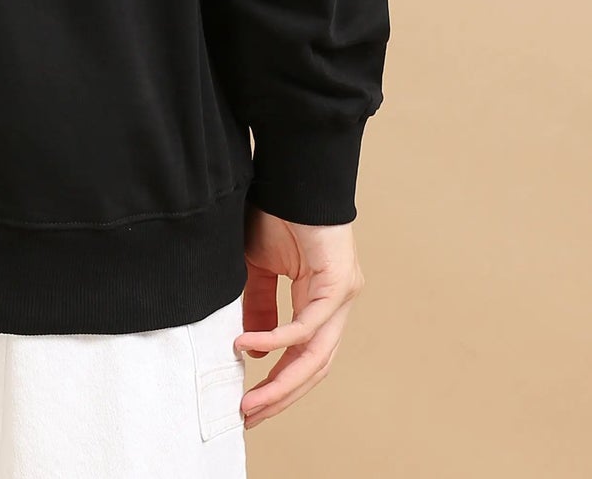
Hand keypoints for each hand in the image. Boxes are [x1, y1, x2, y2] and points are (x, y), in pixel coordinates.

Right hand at [235, 206, 364, 428]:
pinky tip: (251, 345)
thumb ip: (257, 305)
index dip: (278, 385)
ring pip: (316, 357)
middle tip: (250, 416)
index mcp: (320, 302)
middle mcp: (337, 306)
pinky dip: (277, 338)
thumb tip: (254, 349)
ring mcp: (341, 297)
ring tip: (252, 400)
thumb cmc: (275, 212)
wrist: (290, 174)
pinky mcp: (337, 284)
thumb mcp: (257, 267)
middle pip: (313, 368)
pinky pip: (307, 324)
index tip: (250, 406)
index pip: (303, 358)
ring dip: (282, 383)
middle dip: (280, 397)